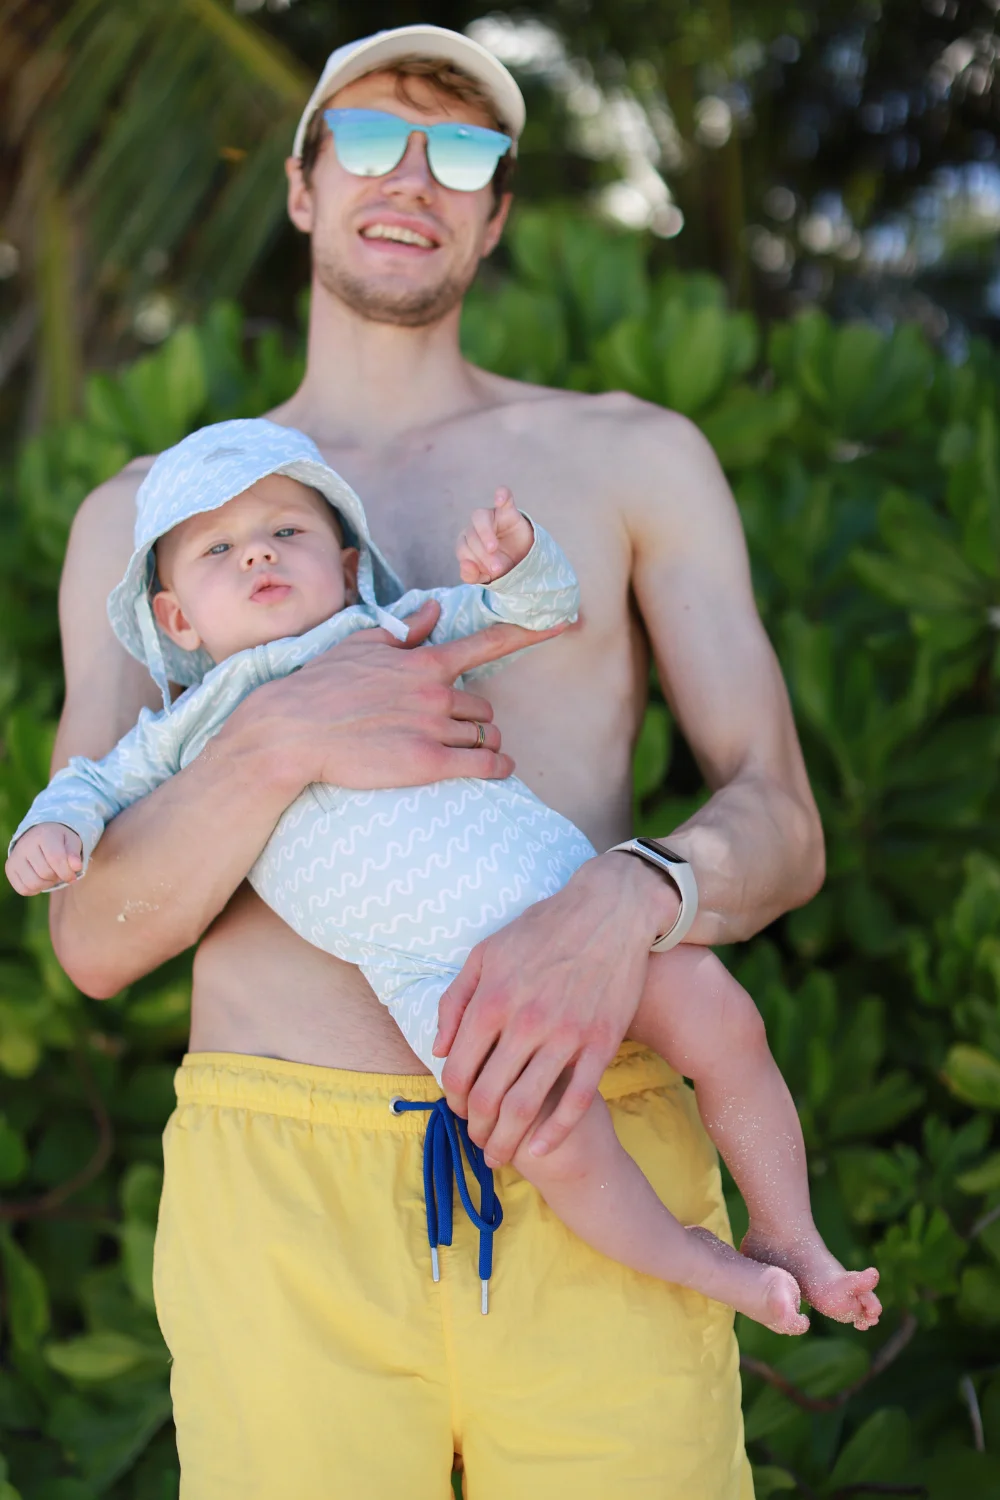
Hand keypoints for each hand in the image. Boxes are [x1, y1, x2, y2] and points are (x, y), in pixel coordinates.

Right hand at [6, 824, 83, 894]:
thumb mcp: (72, 841)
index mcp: (43, 834)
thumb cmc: (59, 840)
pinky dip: (35, 890)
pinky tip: (40, 879)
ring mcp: (15, 857)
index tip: (73, 876)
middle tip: (59, 870)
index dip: (67, 872)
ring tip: (51, 875)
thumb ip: (75, 854)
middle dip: (57, 876)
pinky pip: (23, 889)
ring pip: (33, 884)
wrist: (39, 835)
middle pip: (45, 873)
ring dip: (47, 884)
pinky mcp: (10, 868)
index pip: (56, 859)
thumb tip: (76, 867)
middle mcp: (25, 845)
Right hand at [232, 597, 565, 794]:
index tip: (562, 623)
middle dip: (475, 718)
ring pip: (484, 735)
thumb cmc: (322, 685)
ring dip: (482, 743)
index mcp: (424, 661)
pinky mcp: (427, 764)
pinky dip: (497, 767)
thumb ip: (405, 630)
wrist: (293, 730)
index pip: (488, 643)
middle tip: (452, 729)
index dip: (530, 632)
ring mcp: (433, 728)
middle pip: (484, 707)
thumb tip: (433, 608)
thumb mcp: (362, 646)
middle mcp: (435, 692)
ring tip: (463, 752)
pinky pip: (483, 764)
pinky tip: (498, 770)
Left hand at [434, 852, 680, 1164]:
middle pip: (489, 1097)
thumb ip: (455, 1001)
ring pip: (527, 1107)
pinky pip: (576, 1100)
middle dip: (476, 1130)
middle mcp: (525, 1022)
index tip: (458, 1109)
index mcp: (492, 1000)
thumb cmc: (541, 930)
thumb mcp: (485, 952)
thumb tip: (440, 1050)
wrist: (608, 911)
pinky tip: (541, 1148)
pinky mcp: (601, 1043)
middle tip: (477, 1142)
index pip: (460, 1070)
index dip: (453, 1099)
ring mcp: (566, 1035)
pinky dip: (555, 1132)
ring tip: (501, 1155)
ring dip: (508, 1141)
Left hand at [456, 488, 533, 584]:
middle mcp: (475, 527)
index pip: (463, 549)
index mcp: (467, 542)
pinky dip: (502, 495)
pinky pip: (504, 498)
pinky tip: (500, 499)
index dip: (474, 562)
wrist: (525, 560)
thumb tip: (465, 566)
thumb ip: (472, 575)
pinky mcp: (508, 511)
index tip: (490, 573)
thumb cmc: (501, 565)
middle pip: (472, 536)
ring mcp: (491, 517)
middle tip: (497, 568)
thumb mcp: (487, 576)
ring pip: (480, 517)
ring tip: (492, 548)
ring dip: (485, 533)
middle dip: (483, 555)